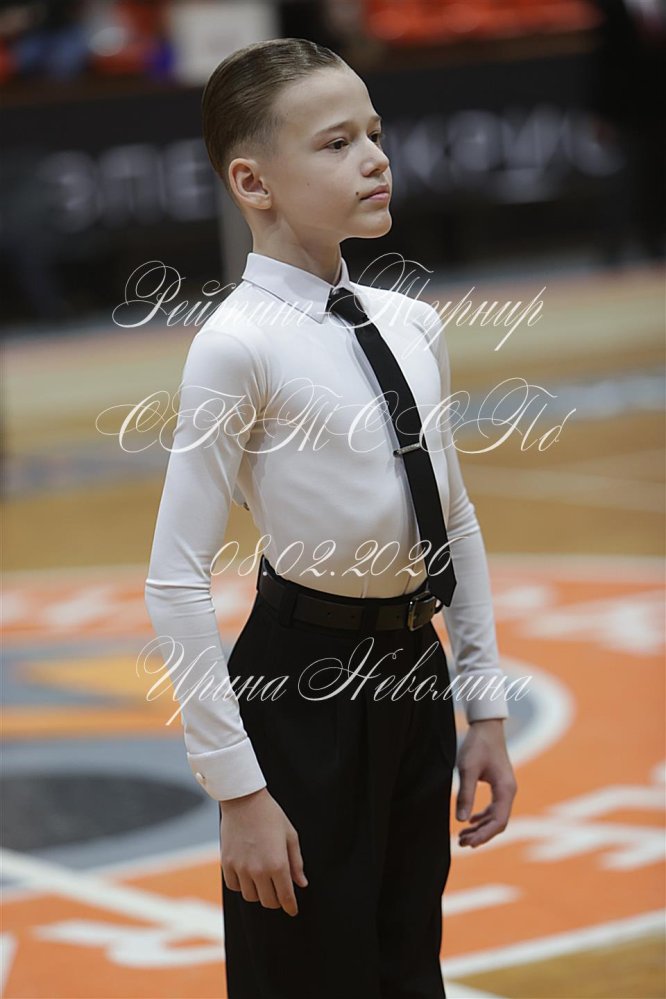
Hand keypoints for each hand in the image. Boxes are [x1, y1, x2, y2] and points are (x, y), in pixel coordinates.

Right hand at [219, 787, 307, 915]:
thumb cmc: (271, 815)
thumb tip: (301, 883)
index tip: (293, 910)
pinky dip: (242, 886)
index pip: (285, 897)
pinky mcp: (226, 864)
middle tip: (279, 893)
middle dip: (277, 900)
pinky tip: (248, 876)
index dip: (290, 906)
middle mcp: (258, 870)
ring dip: (259, 893)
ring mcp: (241, 868)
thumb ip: (296, 862)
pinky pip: (234, 887)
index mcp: (278, 864)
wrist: (244, 800)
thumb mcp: (290, 835)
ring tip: (263, 881)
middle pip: (268, 901)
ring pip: (251, 897)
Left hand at [455, 718, 516, 847]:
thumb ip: (465, 794)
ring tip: (462, 837)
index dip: (484, 835)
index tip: (468, 842)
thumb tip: (462, 821)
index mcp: (506, 789)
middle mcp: (509, 792)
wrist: (487, 727)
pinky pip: (494, 808)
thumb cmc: (478, 745)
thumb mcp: (467, 769)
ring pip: (496, 817)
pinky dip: (482, 818)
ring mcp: (505, 789)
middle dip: (481, 835)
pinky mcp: (499, 786)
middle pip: (498, 823)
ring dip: (481, 828)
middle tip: (461, 843)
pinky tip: (470, 821)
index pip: (499, 821)